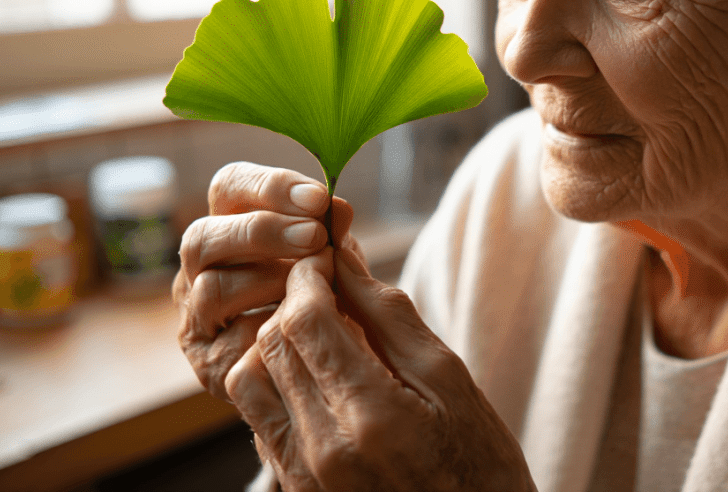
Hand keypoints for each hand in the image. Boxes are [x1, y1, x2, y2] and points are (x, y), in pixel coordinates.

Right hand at [173, 162, 359, 402]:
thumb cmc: (326, 296)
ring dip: (268, 282)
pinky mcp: (207, 361)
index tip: (319, 198)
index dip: (270, 187)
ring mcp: (197, 316)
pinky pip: (229, 342)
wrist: (324, 366)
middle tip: (315, 237)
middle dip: (262, 232)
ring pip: (211, 289)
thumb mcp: (335, 260)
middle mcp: (200, 268)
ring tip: (313, 287)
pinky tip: (303, 331)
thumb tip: (338, 208)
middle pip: (202, 237)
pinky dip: (270, 332)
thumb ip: (334, 236)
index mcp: (230, 225)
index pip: (229, 187)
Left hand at [225, 245, 536, 491]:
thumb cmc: (479, 461)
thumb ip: (388, 315)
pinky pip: (259, 421)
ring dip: (275, 344)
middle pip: (271, 345)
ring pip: (248, 381)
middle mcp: (324, 451)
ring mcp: (303, 478)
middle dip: (291, 302)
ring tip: (318, 334)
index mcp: (372, 416)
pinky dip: (276, 385)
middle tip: (324, 287)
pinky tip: (317, 377)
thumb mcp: (449, 380)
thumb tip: (343, 257)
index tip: (326, 259)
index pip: (304, 321)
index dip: (309, 278)